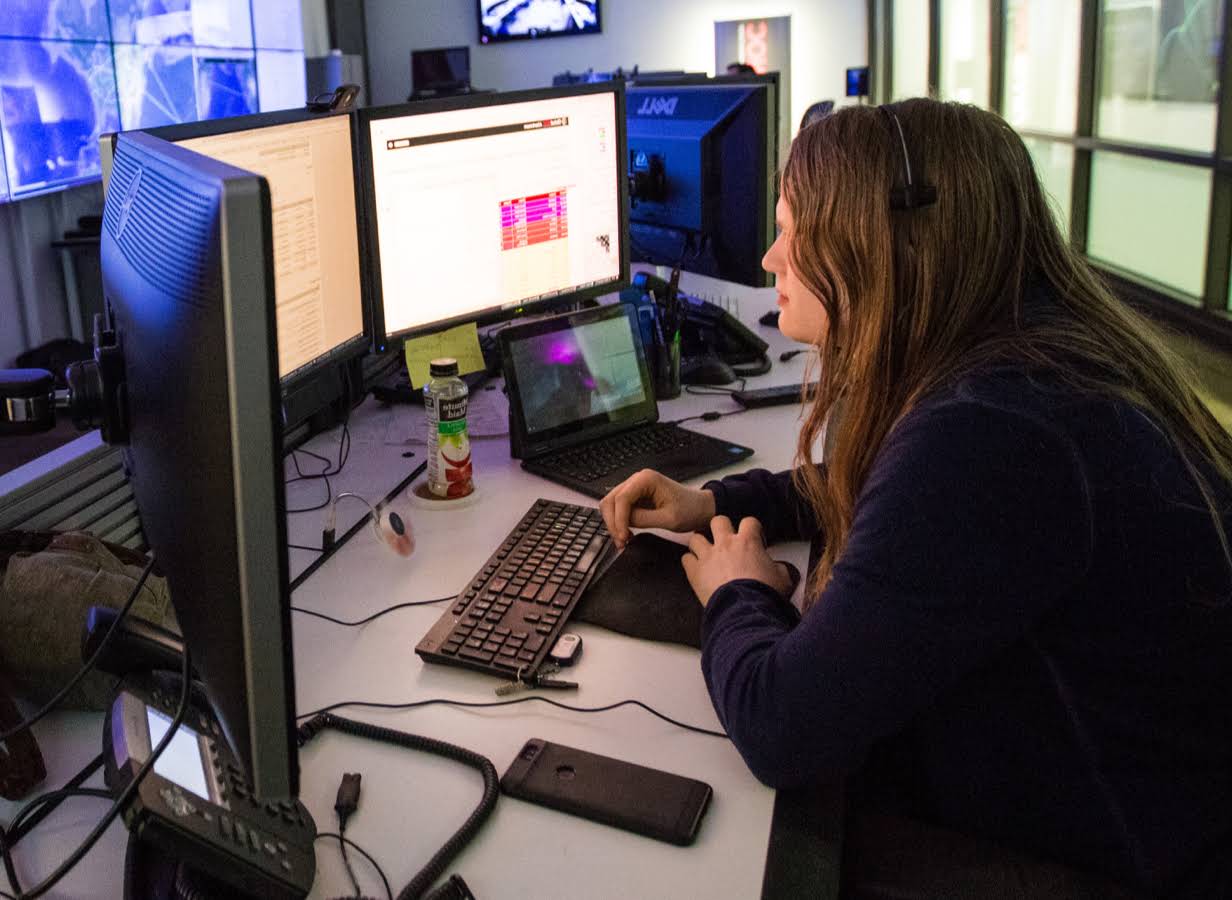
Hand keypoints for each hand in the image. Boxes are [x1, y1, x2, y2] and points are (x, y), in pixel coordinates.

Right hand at [599, 469, 715, 548]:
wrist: (700, 508)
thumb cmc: (690, 509)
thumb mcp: (668, 519)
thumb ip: (643, 519)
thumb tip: (623, 523)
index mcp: (646, 479)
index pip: (621, 499)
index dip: (619, 520)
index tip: (623, 537)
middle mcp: (637, 480)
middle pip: (610, 500)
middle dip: (613, 523)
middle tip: (621, 541)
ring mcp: (635, 488)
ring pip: (611, 505)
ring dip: (614, 523)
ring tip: (624, 539)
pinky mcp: (635, 497)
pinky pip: (619, 509)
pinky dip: (619, 523)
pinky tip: (627, 533)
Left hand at [682, 516, 794, 605]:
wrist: (745, 610)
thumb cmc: (763, 594)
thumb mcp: (783, 578)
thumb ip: (780, 567)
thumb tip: (779, 568)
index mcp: (748, 542)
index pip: (749, 521)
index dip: (752, 529)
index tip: (753, 538)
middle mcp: (726, 544)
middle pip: (718, 521)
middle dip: (721, 529)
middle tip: (725, 540)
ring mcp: (708, 556)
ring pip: (696, 538)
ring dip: (700, 544)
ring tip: (706, 553)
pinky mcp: (695, 572)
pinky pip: (685, 559)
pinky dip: (690, 562)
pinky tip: (696, 569)